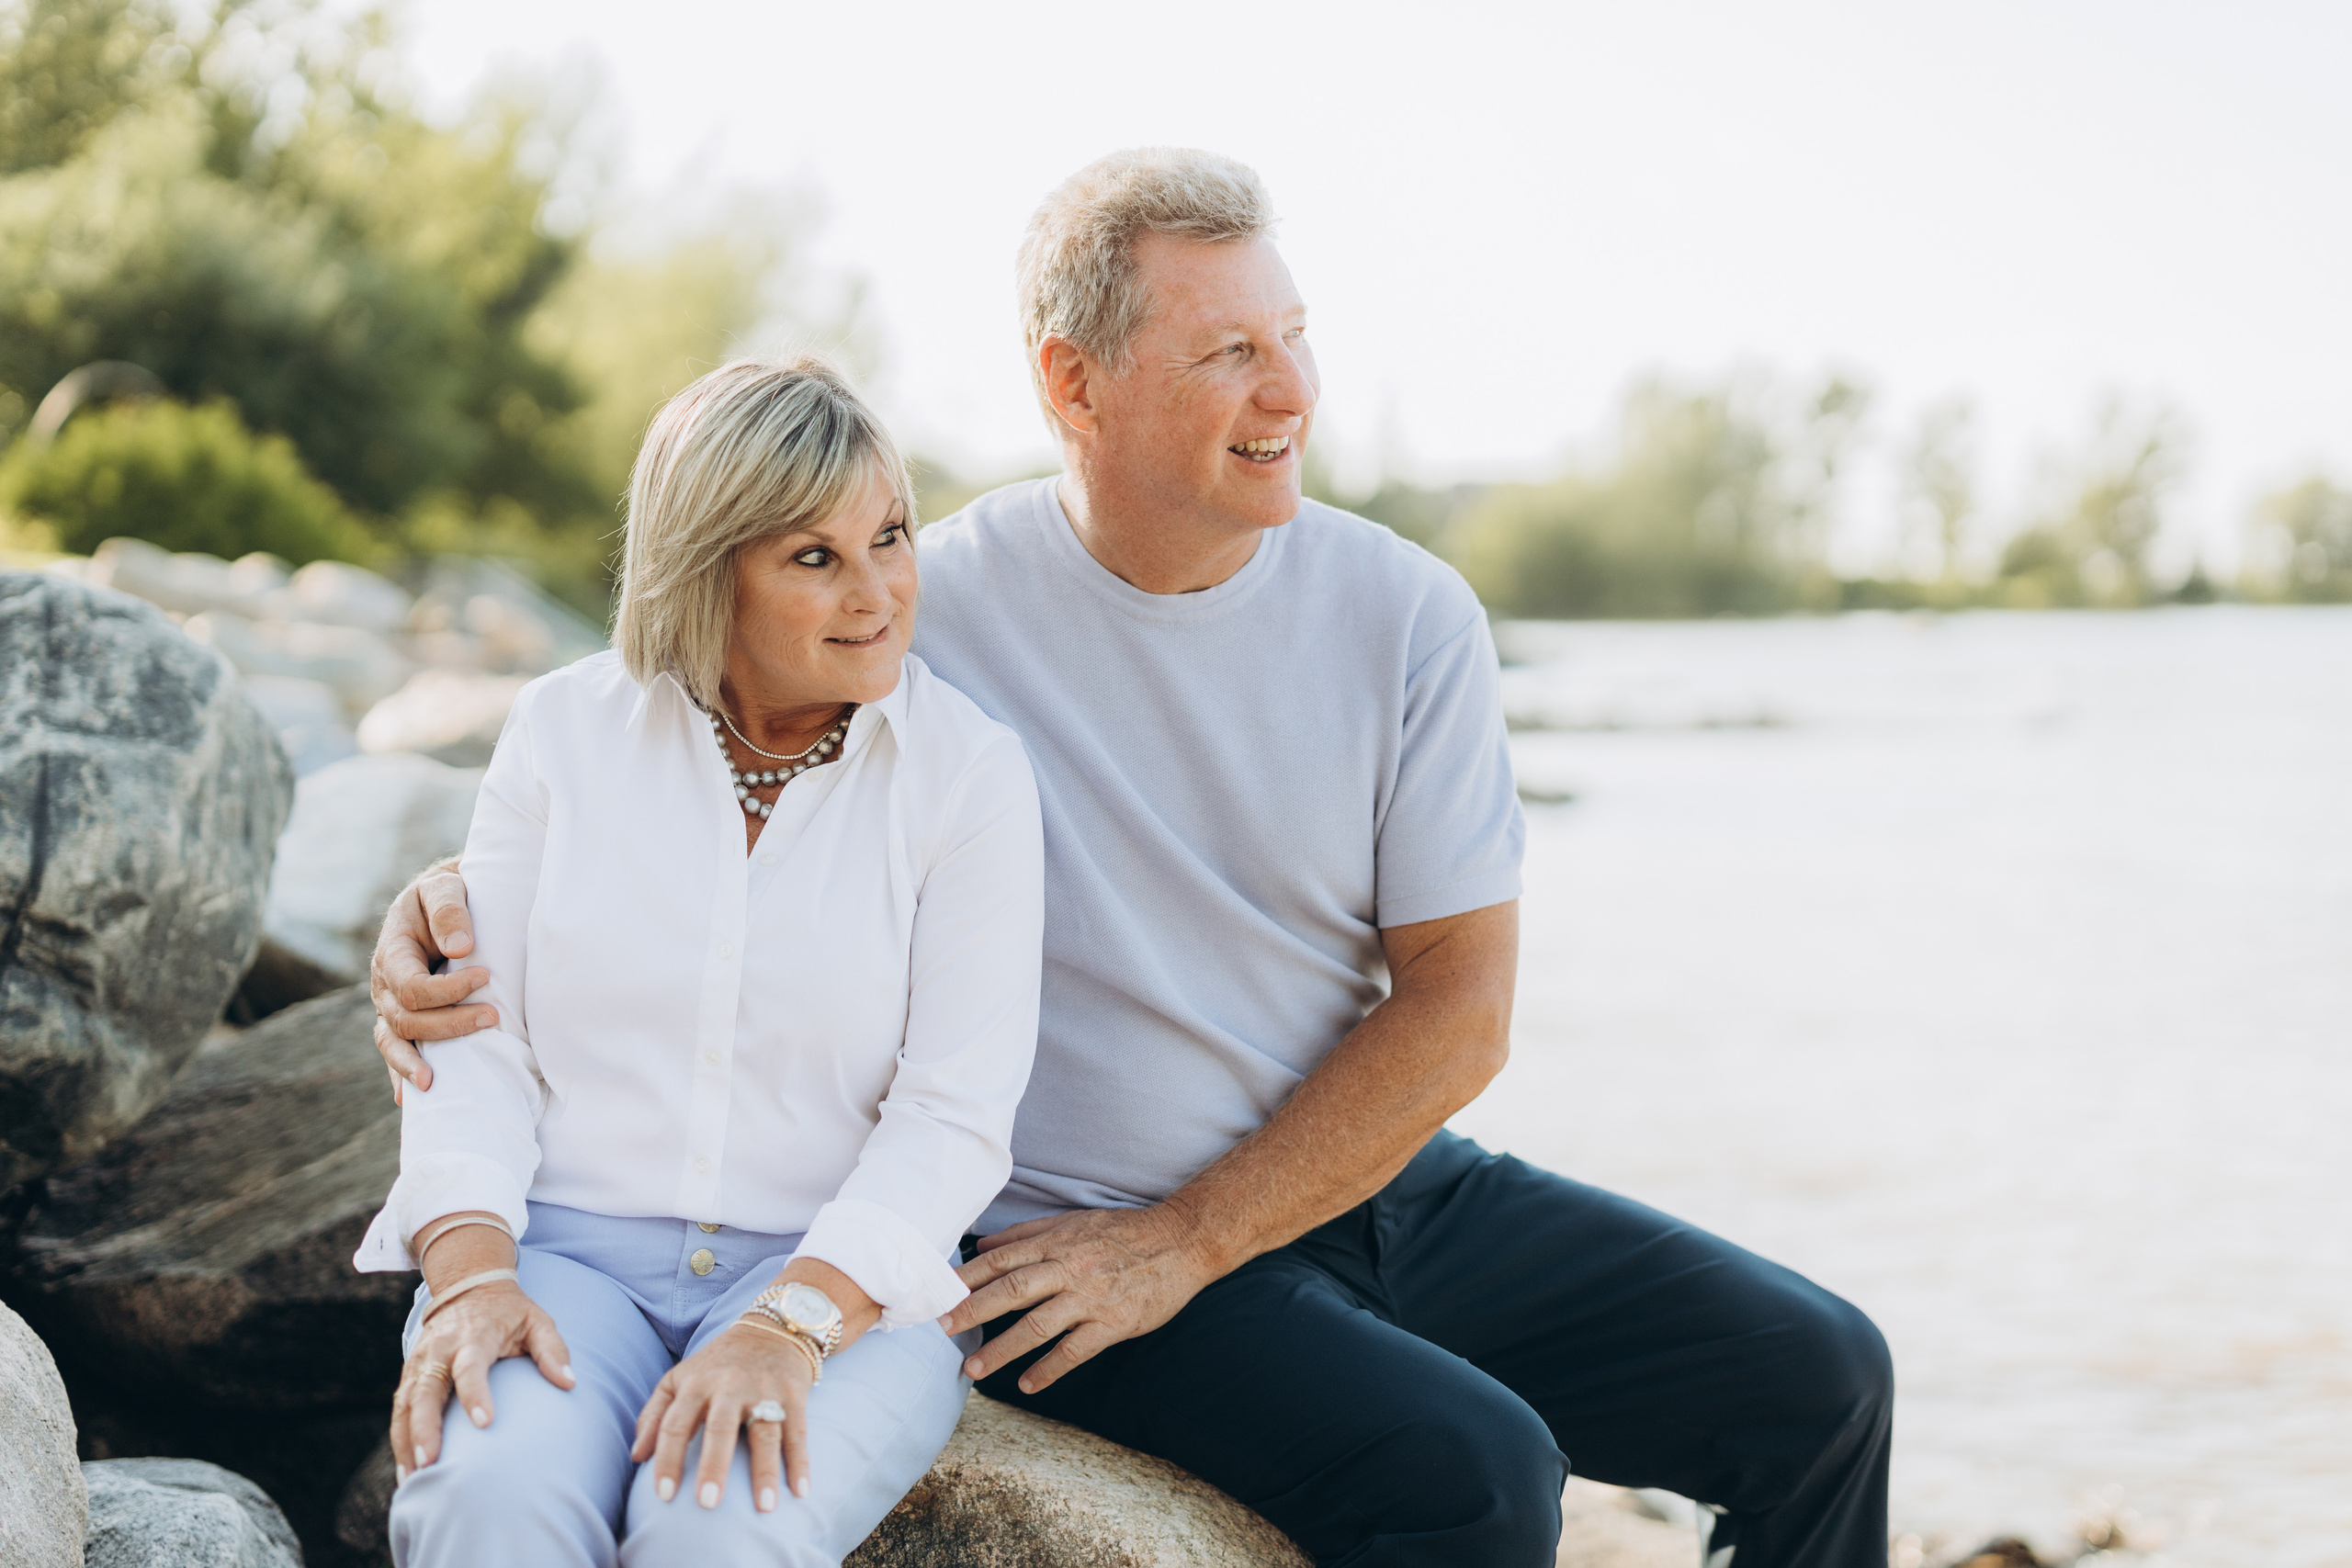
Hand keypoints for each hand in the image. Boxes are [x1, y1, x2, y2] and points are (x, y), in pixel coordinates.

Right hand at [371, 858, 489, 1101]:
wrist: (444, 900)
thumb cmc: (446, 893)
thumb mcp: (443, 887)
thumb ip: (448, 909)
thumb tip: (460, 949)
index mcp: (392, 953)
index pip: (411, 987)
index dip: (447, 991)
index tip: (486, 976)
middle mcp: (385, 985)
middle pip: (407, 1019)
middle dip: (450, 1024)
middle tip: (494, 1017)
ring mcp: (391, 1006)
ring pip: (396, 1041)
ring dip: (417, 1062)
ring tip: (436, 1083)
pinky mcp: (405, 1019)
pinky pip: (396, 1050)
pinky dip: (401, 1074)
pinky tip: (410, 1099)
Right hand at [391, 1282, 572, 1478]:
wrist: (469, 1287)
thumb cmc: (511, 1313)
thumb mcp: (537, 1321)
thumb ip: (552, 1350)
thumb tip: (570, 1382)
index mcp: (474, 1336)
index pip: (471, 1366)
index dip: (475, 1393)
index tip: (484, 1423)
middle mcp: (440, 1350)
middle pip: (427, 1390)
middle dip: (425, 1427)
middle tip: (430, 1462)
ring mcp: (420, 1363)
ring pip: (406, 1404)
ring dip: (406, 1441)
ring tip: (413, 1478)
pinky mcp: (410, 1374)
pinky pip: (400, 1409)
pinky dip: (400, 1440)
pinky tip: (407, 1472)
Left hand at [632, 1324, 814, 1511]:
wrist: (772, 1328)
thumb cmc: (717, 1364)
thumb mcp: (679, 1379)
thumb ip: (653, 1415)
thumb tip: (637, 1457)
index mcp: (696, 1384)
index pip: (675, 1425)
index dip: (668, 1460)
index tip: (663, 1497)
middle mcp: (730, 1387)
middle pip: (720, 1428)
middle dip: (714, 1465)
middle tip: (707, 1504)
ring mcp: (765, 1390)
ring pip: (765, 1433)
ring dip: (765, 1471)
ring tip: (765, 1507)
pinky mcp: (793, 1395)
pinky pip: (798, 1432)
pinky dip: (800, 1462)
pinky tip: (801, 1491)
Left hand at [940, 1204, 1221, 1393]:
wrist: (1182, 1241)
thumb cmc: (1124, 1231)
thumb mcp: (1074, 1222)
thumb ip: (1027, 1233)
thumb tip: (982, 1244)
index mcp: (1057, 1242)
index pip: (1002, 1259)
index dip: (967, 1277)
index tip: (939, 1293)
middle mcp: (1069, 1267)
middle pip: (1012, 1290)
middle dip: (974, 1310)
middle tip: (943, 1329)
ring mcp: (1091, 1297)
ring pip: (1038, 1325)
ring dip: (1003, 1349)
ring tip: (974, 1370)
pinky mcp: (1114, 1323)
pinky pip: (1075, 1350)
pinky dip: (1049, 1368)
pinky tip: (1027, 1384)